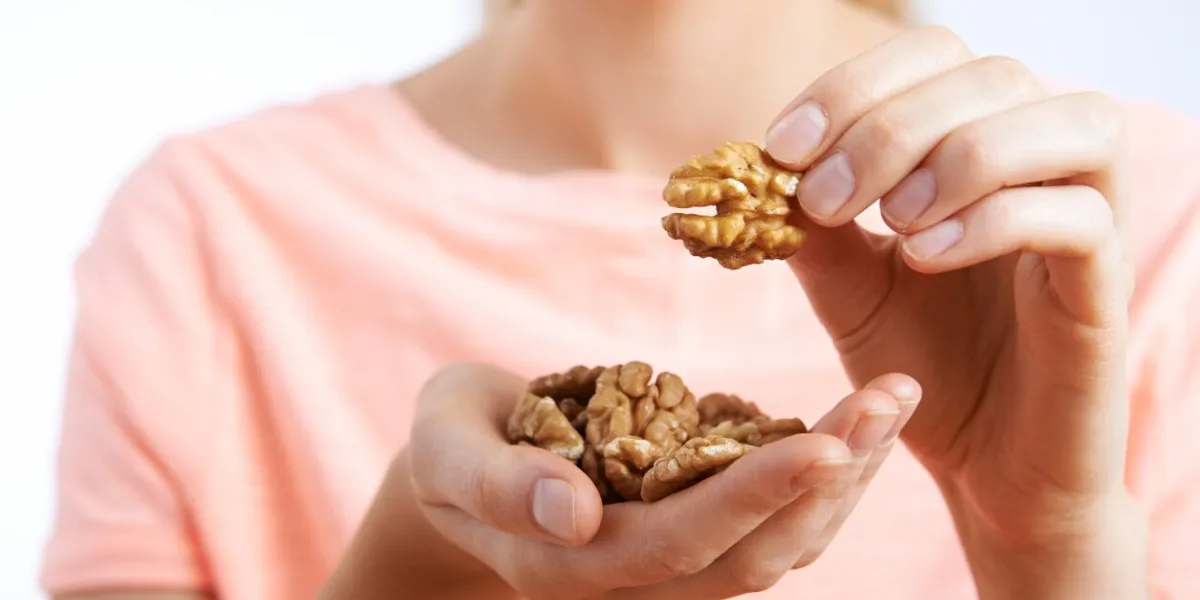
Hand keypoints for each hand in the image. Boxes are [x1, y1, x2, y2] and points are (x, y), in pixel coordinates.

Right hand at [407, 363, 920, 599]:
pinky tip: (857, 427)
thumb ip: (496, 482)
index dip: (753, 500)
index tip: (824, 445)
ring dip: (841, 482)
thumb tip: (572, 514)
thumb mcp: (447, 447)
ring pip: (774, 549)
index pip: (677, 545)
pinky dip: (820, 478)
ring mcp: (665, 563)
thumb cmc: (452, 442)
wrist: (464, 465)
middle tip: (888, 401)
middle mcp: (630, 579)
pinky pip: (770, 523)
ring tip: (891, 403)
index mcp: (569, 562)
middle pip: (748, 557)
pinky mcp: (690, 532)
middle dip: (826, 484)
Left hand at [765, 25, 1142, 595]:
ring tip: (891, 224)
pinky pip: (1080, 217)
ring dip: (960, 157)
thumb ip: (814, 226)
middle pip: (996, 75)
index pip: (936, 56)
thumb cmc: (924, 367)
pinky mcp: (1105, 289)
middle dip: (892, 126)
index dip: (855, 84)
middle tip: (826, 197)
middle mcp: (1044, 169)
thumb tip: (757, 167)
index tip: (785, 146)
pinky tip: (926, 257)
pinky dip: (995, 221)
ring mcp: (1089, 222)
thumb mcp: (849, 288)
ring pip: (1072, 122)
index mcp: (978, 149)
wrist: (981, 470)